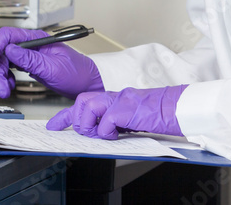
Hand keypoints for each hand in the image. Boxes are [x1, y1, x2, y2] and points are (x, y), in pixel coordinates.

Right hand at [0, 27, 103, 98]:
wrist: (87, 84)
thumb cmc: (77, 73)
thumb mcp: (53, 68)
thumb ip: (31, 60)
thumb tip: (10, 50)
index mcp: (36, 39)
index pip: (7, 36)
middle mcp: (30, 45)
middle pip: (1, 51)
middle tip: (1, 88)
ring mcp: (28, 55)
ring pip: (3, 62)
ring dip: (0, 77)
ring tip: (6, 90)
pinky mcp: (28, 65)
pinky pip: (9, 69)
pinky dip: (6, 79)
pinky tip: (11, 86)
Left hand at [46, 85, 186, 139]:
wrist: (177, 108)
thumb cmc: (158, 115)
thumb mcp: (130, 118)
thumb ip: (114, 120)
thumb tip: (100, 132)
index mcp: (113, 98)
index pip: (82, 103)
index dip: (64, 116)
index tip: (53, 126)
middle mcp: (114, 95)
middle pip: (80, 101)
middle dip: (79, 120)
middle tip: (91, 132)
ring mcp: (119, 100)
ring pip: (87, 108)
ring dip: (91, 126)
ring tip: (107, 134)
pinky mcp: (126, 109)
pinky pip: (104, 122)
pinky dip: (107, 133)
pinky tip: (119, 134)